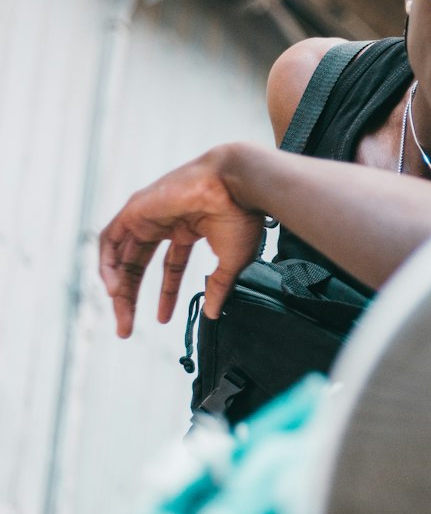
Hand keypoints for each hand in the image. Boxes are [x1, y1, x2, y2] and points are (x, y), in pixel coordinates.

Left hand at [98, 149, 265, 337]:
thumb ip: (218, 287)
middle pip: (139, 265)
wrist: (237, 185)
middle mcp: (166, 221)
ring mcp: (149, 214)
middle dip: (131, 298)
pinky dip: (107, 264)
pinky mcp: (135, 209)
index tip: (162, 319)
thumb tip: (213, 313)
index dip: (165, 294)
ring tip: (120, 315)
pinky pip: (110, 239)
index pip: (171, 266)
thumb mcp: (230, 261)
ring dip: (117, 286)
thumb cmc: (241, 215)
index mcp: (190, 228)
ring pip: (122, 255)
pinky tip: (113, 288)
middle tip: (126, 328)